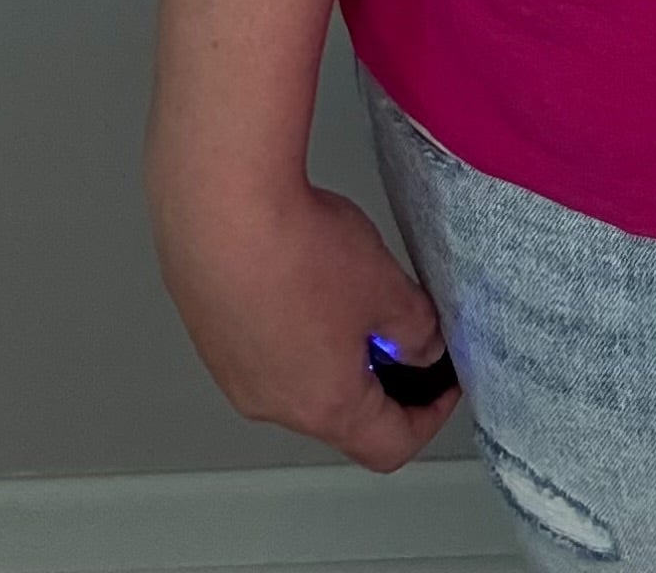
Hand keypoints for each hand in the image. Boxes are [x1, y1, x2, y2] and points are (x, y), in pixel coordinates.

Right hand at [149, 164, 462, 471]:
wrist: (221, 209)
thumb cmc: (299, 252)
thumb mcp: (387, 289)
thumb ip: (416, 330)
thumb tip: (421, 348)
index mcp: (325, 406)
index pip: (388, 445)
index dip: (428, 417)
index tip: (444, 385)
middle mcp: (272, 404)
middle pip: (340, 414)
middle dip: (379, 376)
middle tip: (401, 329)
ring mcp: (234, 373)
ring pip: (300, 379)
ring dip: (333, 350)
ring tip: (351, 291)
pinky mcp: (211, 337)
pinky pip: (263, 348)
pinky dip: (293, 328)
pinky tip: (303, 276)